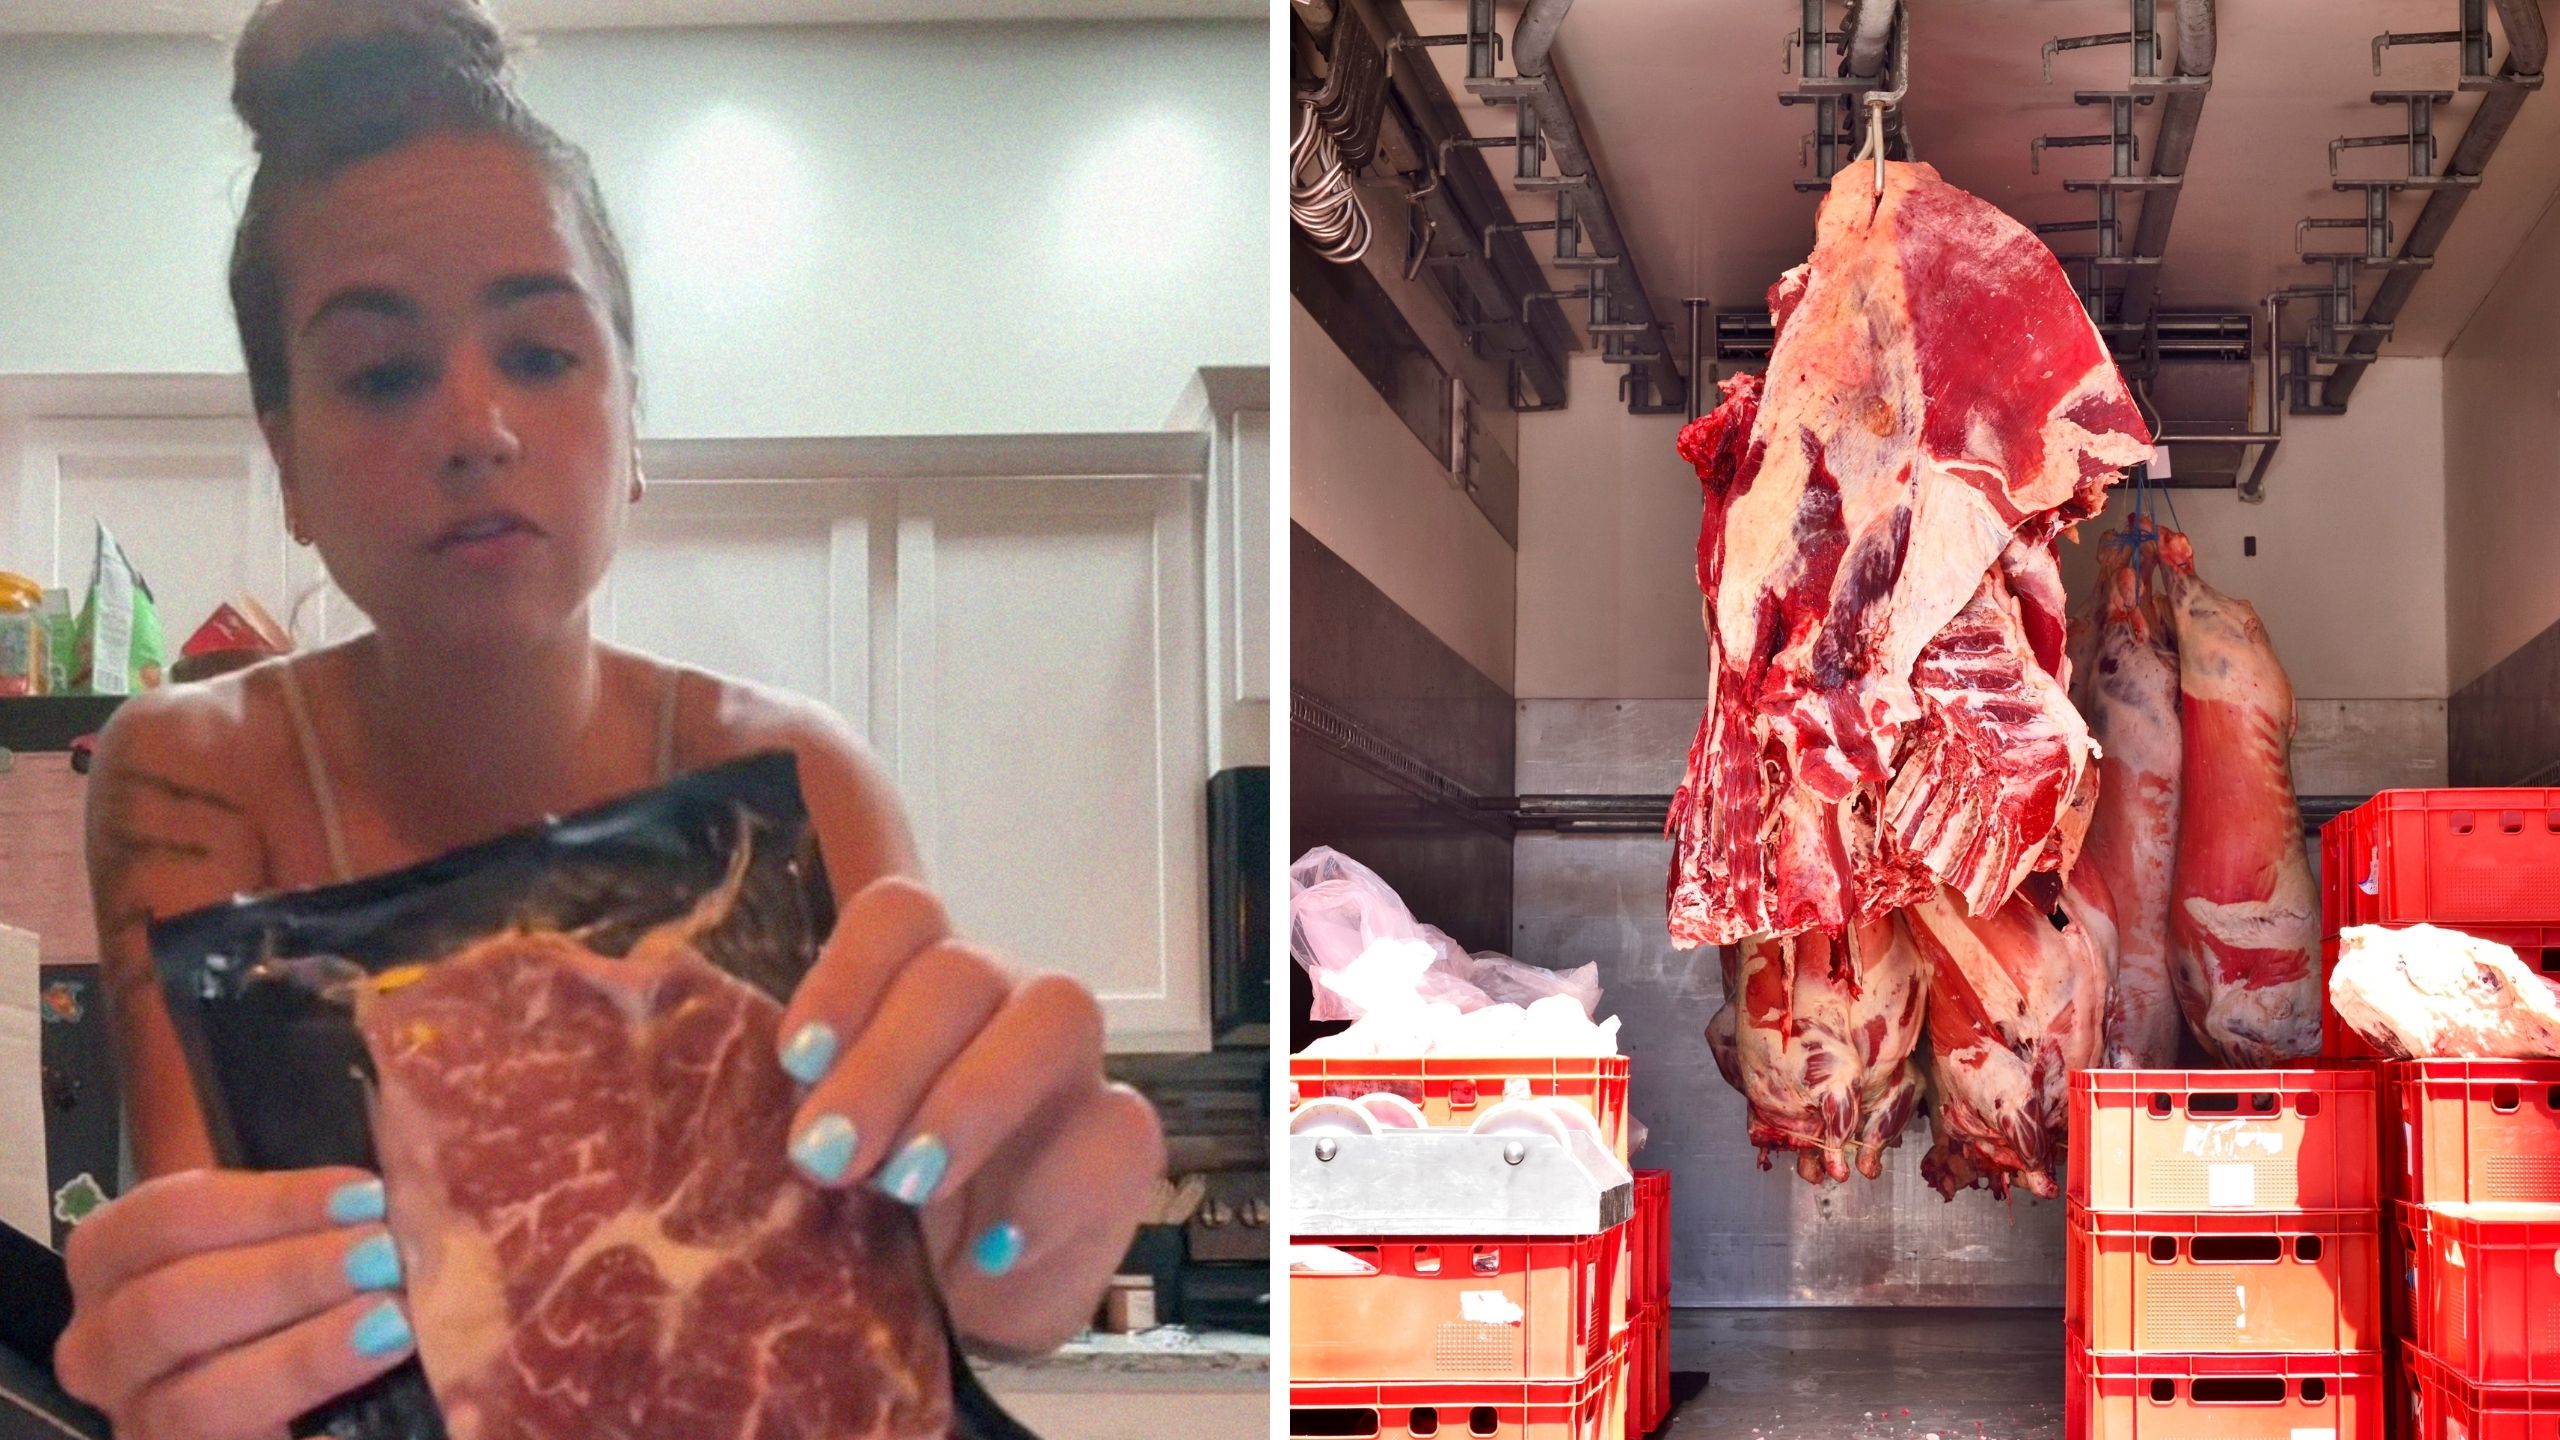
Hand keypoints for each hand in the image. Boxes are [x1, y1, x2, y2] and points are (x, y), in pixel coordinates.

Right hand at [53, 1168, 416, 1439]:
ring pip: (195, 1401)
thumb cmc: (281, 1298)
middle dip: (287, 1276)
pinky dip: (307, 1435)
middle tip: (382, 1257)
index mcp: (112, 1266)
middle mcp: (104, 1350)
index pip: (163, 1219)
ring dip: (302, 1358)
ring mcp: (141, 1423)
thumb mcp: (275, 1243)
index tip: (365, 1196)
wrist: (284, 1404)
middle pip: (168, 1307)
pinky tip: (362, 1415)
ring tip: (392, 1325)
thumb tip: (384, 1193)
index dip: (268, 1203)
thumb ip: (309, 1216)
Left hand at [773, 877, 1165, 1356]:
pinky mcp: (1120, 1143)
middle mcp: (997, 1005)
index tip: (794, 1057)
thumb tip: (686, 1081)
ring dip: (974, 1095)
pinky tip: (992, 1245)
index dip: (850, 966)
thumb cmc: (866, 1224)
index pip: (898, 915)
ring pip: (1056, 1013)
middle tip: (826, 1155)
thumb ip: (784, 1109)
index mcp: (910, 991)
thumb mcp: (808, 1162)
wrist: (943, 1323)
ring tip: (907, 1185)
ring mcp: (1069, 1067)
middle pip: (960, 970)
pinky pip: (1120, 1127)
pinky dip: (1050, 1188)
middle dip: (887, 1061)